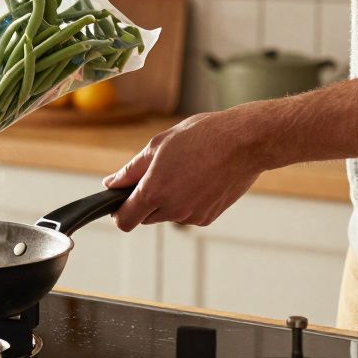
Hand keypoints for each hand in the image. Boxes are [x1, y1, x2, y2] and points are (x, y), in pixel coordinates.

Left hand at [101, 110, 269, 230]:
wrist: (246, 142)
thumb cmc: (202, 136)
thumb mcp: (158, 146)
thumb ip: (131, 170)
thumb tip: (111, 184)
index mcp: (155, 192)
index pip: (124, 220)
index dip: (118, 212)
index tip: (121, 200)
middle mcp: (173, 210)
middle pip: (144, 217)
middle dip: (144, 201)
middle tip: (158, 174)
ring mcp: (192, 216)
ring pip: (167, 215)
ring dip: (167, 200)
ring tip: (184, 171)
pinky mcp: (209, 217)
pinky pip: (187, 214)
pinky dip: (187, 201)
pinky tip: (199, 179)